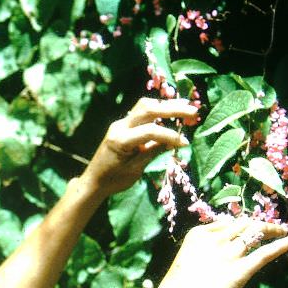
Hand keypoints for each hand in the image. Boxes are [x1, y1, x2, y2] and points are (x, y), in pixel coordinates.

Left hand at [81, 98, 197, 197]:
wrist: (93, 181)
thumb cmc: (113, 180)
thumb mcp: (135, 170)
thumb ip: (153, 152)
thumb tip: (175, 141)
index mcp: (120, 140)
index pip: (150, 131)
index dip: (170, 136)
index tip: (185, 143)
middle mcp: (119, 127)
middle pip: (147, 108)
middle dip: (172, 108)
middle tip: (193, 112)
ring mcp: (120, 124)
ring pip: (144, 106)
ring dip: (165, 106)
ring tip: (186, 108)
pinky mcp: (123, 125)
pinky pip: (141, 113)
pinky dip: (158, 112)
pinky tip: (172, 113)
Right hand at [153, 218, 287, 287]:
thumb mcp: (187, 263)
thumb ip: (202, 255)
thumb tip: (216, 260)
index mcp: (198, 234)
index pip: (225, 224)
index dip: (239, 226)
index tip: (246, 229)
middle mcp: (215, 239)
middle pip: (243, 224)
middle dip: (257, 224)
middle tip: (269, 227)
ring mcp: (229, 254)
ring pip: (256, 233)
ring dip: (271, 229)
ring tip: (283, 229)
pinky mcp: (241, 271)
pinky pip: (265, 253)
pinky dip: (281, 245)